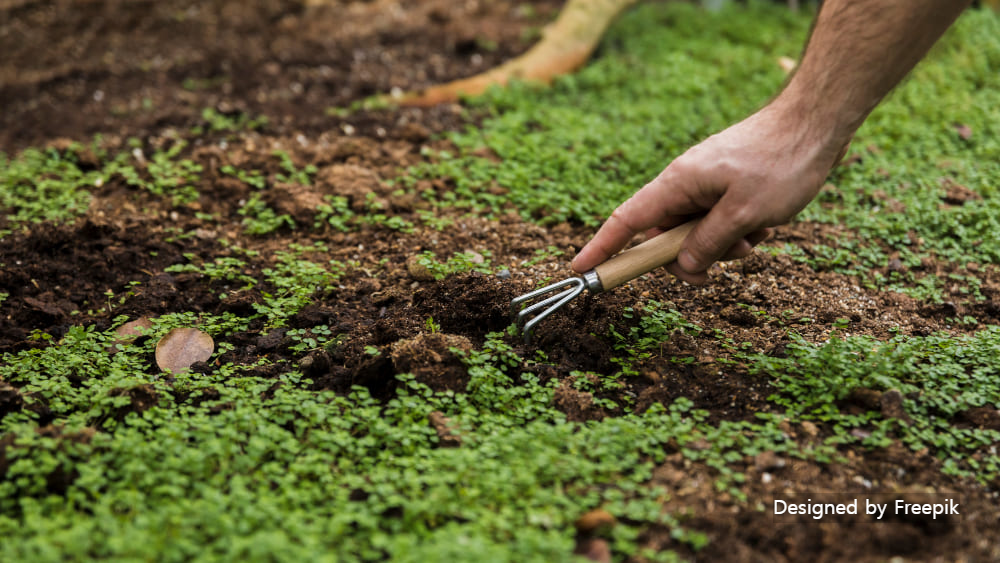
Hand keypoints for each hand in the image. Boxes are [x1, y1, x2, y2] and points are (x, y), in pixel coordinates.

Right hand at [571, 102, 848, 283]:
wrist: (815, 122)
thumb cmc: (779, 162)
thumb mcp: (743, 214)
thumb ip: (707, 244)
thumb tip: (683, 265)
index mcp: (677, 184)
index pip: (626, 221)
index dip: (601, 248)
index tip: (580, 271)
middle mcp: (684, 184)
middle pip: (665, 236)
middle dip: (689, 258)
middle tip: (715, 270)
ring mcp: (705, 185)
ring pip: (697, 232)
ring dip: (722, 245)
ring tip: (755, 235)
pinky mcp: (726, 186)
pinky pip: (719, 221)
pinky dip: (738, 230)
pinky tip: (765, 222)